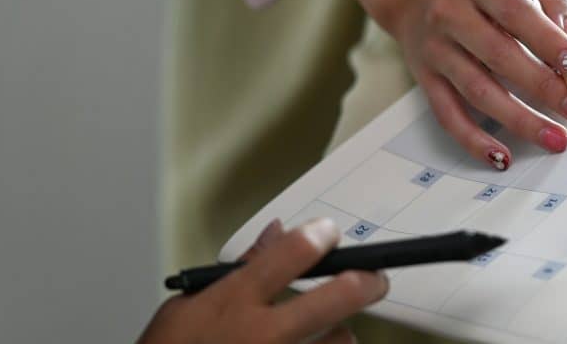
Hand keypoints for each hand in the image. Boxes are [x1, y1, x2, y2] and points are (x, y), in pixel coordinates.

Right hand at [137, 219, 387, 343]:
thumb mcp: (190, 304)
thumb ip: (242, 269)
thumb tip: (277, 233)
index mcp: (235, 301)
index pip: (294, 253)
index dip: (321, 235)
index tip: (330, 233)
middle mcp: (263, 335)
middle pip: (338, 297)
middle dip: (366, 281)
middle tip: (375, 277)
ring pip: (341, 340)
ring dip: (338, 331)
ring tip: (327, 328)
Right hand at [318, 0, 566, 170]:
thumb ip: (555, 5)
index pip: (515, 12)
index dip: (547, 40)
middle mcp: (450, 14)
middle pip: (497, 55)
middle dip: (541, 86)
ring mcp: (435, 49)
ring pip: (477, 91)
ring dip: (518, 120)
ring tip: (554, 138)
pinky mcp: (425, 79)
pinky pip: (449, 115)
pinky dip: (475, 140)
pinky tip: (502, 156)